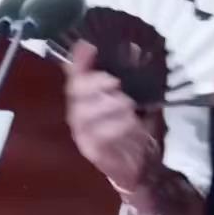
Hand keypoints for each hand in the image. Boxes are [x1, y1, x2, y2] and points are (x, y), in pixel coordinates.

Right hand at [63, 39, 160, 190]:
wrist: (139, 167)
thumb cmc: (133, 128)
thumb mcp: (133, 99)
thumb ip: (126, 74)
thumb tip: (130, 48)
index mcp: (83, 99)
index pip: (74, 75)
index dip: (79, 61)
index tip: (89, 47)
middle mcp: (77, 114)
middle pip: (76, 92)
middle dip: (95, 83)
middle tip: (116, 82)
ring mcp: (82, 133)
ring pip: (86, 112)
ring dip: (109, 105)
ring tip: (128, 104)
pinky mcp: (92, 151)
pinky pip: (99, 135)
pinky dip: (116, 125)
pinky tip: (130, 122)